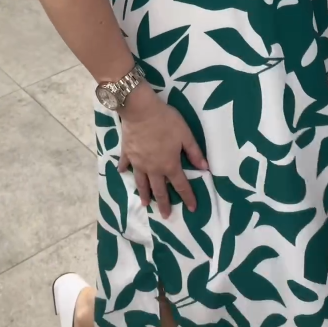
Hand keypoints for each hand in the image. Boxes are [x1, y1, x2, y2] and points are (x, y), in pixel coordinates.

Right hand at [118, 83, 208, 218]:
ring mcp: (138, 162)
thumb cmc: (166, 121)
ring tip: (145, 204)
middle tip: (166, 216)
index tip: (192, 208)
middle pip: (159, 190)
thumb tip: (205, 168)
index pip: (181, 185)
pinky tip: (122, 173)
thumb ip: (194, 152)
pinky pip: (125, 164)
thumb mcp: (185, 135)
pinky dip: (124, 169)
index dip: (188, 197)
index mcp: (169, 165)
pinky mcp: (127, 153)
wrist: (140, 110)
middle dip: (164, 204)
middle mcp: (153, 168)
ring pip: (141, 182)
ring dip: (144, 194)